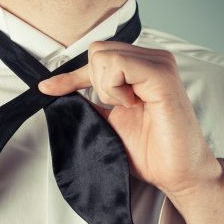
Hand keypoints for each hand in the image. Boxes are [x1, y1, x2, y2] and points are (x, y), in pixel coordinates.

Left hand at [39, 41, 222, 202]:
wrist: (175, 173)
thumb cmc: (151, 151)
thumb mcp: (109, 121)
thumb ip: (90, 102)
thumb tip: (58, 90)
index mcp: (143, 67)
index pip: (98, 56)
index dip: (70, 75)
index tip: (48, 88)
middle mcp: (153, 60)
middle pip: (98, 50)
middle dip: (95, 82)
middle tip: (117, 107)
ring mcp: (160, 64)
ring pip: (104, 55)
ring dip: (106, 87)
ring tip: (128, 107)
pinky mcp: (162, 76)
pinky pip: (119, 65)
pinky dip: (114, 88)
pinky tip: (131, 104)